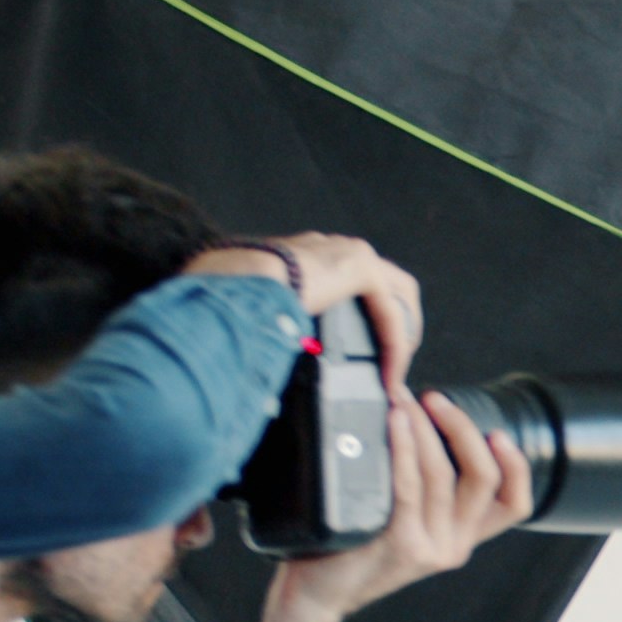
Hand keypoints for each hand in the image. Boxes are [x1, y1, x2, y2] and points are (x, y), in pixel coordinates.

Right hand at [184, 233, 427, 398]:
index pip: (347, 280)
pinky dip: (394, 346)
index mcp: (303, 254)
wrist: (228, 283)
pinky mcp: (360, 268)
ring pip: (396, 298)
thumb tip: (255, 357)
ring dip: (399, 337)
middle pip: (385, 284)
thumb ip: (265, 324)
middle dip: (394, 324)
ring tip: (394, 373)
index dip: (362, 316)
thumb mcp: (248, 312)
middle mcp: (330, 247)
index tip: (361, 351)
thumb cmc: (223, 296)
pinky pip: (391, 313)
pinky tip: (390, 375)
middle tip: (389, 362)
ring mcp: (347, 252)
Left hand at [254, 388, 532, 621]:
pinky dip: (405, 448)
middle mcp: (453, 547)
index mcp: (461, 538)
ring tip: (404, 401)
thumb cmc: (350, 549)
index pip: (514, 504)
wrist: (316, 595)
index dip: (516, 465)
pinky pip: (410, 486)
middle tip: (434, 399)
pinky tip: (395, 424)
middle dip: (462, 428)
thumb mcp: (402, 523)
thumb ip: (423, 491)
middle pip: (482, 478)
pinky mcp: (401, 545)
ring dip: (425, 428)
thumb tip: (422, 423)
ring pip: (443, 475)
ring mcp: (430, 549)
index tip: (498, 432)